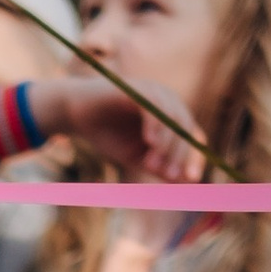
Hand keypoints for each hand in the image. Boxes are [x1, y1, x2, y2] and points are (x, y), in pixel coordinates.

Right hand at [24, 71, 203, 182]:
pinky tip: (150, 143)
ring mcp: (154, 92)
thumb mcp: (135, 156)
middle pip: (185, 127)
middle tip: (169, 176)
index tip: (191, 179)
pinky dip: (155, 125)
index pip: (191, 135)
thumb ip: (159, 166)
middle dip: (179, 154)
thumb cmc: (106, 133)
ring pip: (172, 118)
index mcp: (169, 117)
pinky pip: (154, 107)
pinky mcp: (138, 89)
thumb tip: (183, 182)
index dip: (194, 156)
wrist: (76, 114)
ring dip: (166, 144)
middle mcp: (166, 101)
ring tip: (152, 165)